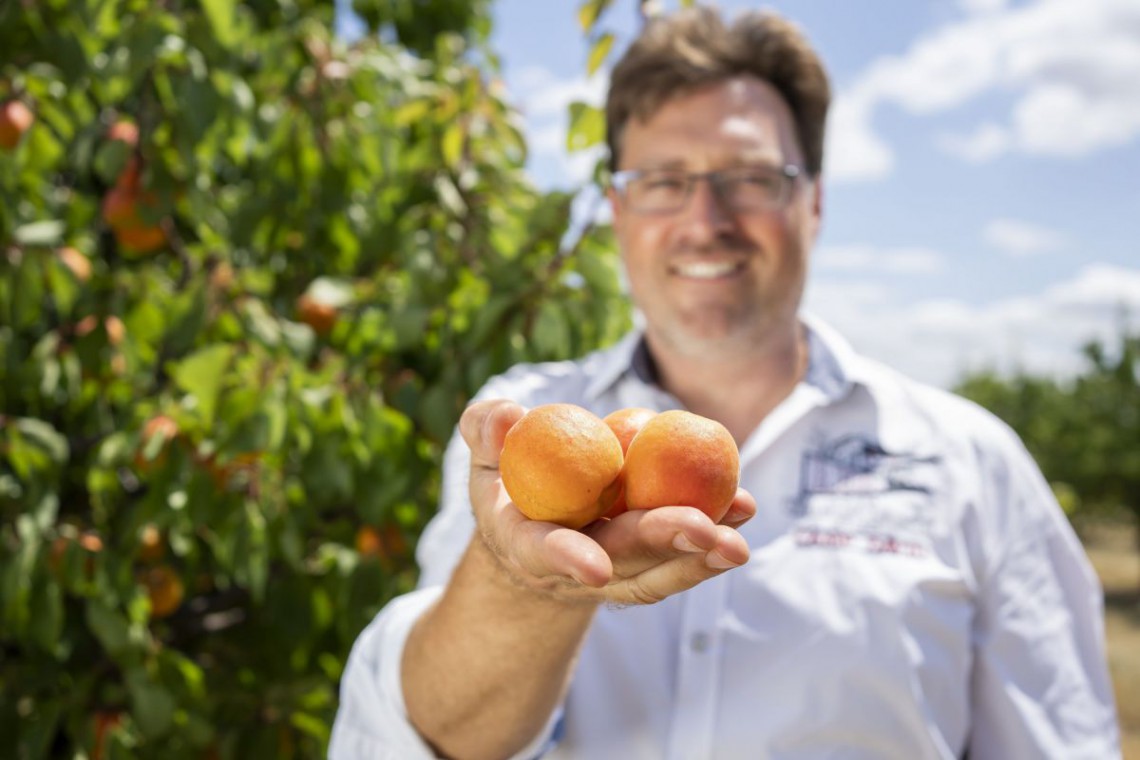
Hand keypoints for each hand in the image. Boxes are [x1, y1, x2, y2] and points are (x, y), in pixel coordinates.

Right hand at [461, 399, 755, 605]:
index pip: (542, 552)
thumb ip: (485, 431)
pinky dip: (711, 544)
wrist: (530, 531)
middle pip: (620, 560)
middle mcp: (572, 569)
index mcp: (523, 541)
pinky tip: (744, 513)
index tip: (596, 567)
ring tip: (737, 536)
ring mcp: (613, 571)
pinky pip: (679, 560)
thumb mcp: (485, 453)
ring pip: (657, 570)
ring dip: (699, 556)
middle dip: (660, 545)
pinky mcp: (644, 566)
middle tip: (702, 528)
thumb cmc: (506, 481)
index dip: (568, 559)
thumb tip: (508, 414)